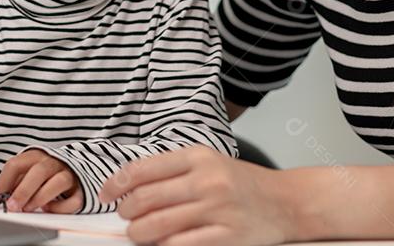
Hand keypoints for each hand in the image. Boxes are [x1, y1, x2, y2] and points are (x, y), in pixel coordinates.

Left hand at [0, 149, 82, 213]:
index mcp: (37, 156)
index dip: (5, 181)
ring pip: (59, 182)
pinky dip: (60, 207)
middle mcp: (53, 162)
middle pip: (39, 171)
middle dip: (23, 191)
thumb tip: (3, 197)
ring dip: (40, 197)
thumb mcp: (29, 172)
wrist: (73, 171)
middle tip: (12, 206)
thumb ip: (17, 181)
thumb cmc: (45, 174)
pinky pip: (73, 200)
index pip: (17, 163)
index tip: (0, 196)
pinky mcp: (81, 190)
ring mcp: (69, 175)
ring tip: (29, 208)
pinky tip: (49, 209)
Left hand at [99, 145, 291, 245]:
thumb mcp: (207, 163)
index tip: (107, 194)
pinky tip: (161, 244)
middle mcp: (207, 181)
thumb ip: (171, 171)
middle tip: (126, 216)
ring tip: (138, 233)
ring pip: (158, 225)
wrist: (286, 202)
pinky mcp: (227, 238)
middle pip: (146, 199)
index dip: (117, 183)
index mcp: (198, 157)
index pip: (144, 168)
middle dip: (127, 212)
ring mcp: (217, 210)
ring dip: (139, 233)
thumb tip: (128, 188)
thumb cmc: (241, 183)